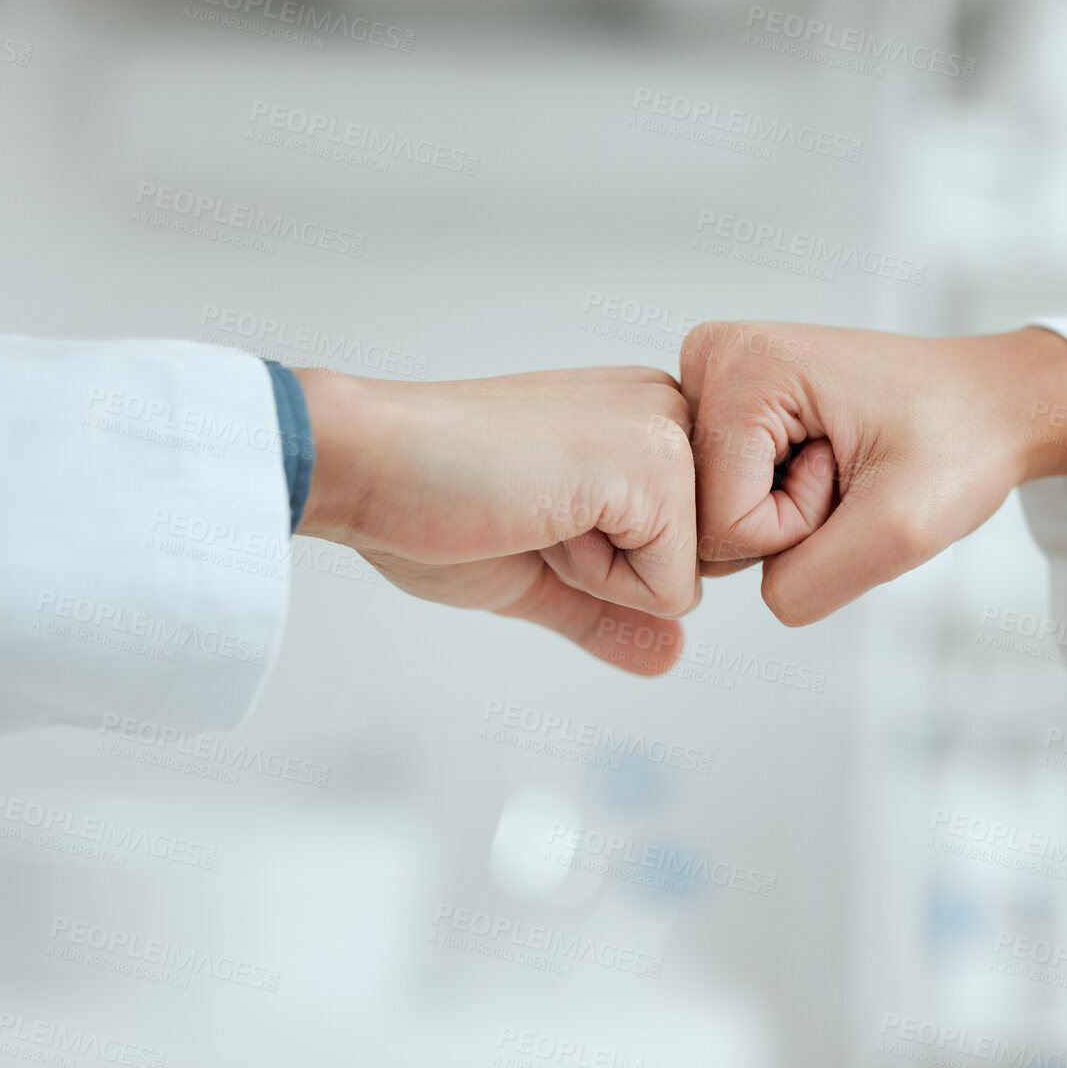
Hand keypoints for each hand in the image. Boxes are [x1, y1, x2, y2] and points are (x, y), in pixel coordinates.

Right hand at [292, 366, 699, 674]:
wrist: (366, 461)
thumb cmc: (430, 496)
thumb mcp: (539, 572)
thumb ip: (608, 611)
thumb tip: (670, 656)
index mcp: (644, 419)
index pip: (689, 548)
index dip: (610, 568)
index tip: (534, 509)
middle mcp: (670, 411)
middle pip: (700, 567)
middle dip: (614, 574)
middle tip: (534, 511)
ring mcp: (670, 434)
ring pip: (690, 581)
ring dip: (601, 576)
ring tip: (536, 509)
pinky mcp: (659, 468)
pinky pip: (671, 593)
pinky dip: (596, 582)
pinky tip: (540, 515)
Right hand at [678, 322, 1066, 625]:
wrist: (990, 402)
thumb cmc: (961, 439)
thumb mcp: (900, 531)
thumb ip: (805, 584)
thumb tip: (751, 594)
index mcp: (746, 367)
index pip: (722, 522)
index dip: (797, 527)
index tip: (851, 476)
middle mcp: (716, 358)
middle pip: (706, 515)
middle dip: (784, 521)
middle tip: (848, 472)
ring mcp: (717, 379)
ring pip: (713, 510)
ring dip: (783, 512)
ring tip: (842, 465)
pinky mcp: (729, 403)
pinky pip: (725, 495)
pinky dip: (778, 498)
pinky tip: (824, 463)